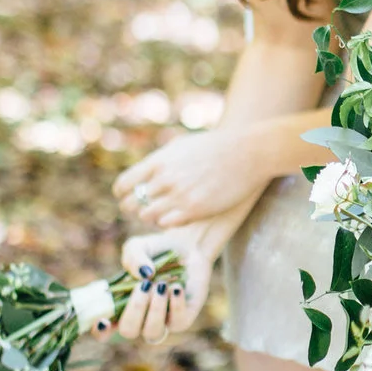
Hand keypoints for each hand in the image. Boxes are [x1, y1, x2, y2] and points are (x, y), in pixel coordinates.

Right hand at [113, 218, 234, 342]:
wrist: (189, 247)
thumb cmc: (157, 250)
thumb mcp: (139, 247)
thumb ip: (133, 257)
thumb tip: (143, 275)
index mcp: (120, 305)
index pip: (104, 330)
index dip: (101, 331)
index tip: (103, 320)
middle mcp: (139, 318)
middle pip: (128, 331)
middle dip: (134, 310)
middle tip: (144, 286)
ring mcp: (161, 321)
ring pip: (152, 332)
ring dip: (155, 309)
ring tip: (161, 285)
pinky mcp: (183, 319)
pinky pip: (177, 323)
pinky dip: (175, 304)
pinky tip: (176, 286)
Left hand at [114, 126, 269, 227]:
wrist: (247, 153)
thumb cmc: (215, 147)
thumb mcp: (181, 146)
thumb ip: (160, 161)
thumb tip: (144, 174)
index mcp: (158, 161)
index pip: (124, 185)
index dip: (123, 194)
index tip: (130, 196)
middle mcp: (165, 178)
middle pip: (131, 204)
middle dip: (135, 208)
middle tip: (146, 208)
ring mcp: (179, 195)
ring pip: (147, 217)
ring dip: (152, 217)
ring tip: (164, 212)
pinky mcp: (195, 210)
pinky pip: (167, 224)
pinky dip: (168, 222)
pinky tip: (179, 216)